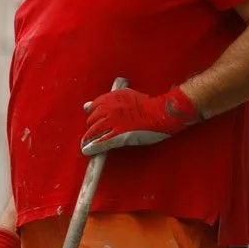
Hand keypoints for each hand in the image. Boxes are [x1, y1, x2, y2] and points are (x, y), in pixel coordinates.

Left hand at [80, 77, 200, 155]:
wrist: (163, 112)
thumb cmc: (148, 105)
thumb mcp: (126, 96)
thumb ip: (108, 101)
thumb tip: (86, 106)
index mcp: (112, 97)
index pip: (93, 107)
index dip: (93, 115)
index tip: (95, 121)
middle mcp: (109, 108)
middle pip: (91, 120)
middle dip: (92, 127)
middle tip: (94, 134)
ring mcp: (113, 122)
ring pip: (93, 132)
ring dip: (89, 139)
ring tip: (86, 144)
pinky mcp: (118, 135)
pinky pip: (101, 142)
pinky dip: (93, 148)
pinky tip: (88, 151)